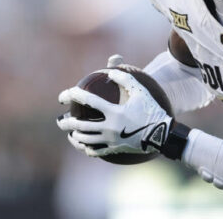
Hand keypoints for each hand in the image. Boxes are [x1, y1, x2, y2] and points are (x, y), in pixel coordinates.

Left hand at [56, 68, 172, 156]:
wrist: (162, 134)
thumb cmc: (151, 110)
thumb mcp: (141, 91)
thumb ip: (125, 78)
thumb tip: (109, 71)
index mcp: (115, 112)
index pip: (89, 101)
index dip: (74, 95)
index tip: (65, 95)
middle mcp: (110, 128)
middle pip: (81, 126)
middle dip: (67, 122)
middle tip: (61, 119)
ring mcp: (111, 140)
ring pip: (86, 140)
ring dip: (75, 136)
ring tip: (70, 132)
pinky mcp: (114, 149)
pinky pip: (95, 151)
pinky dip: (86, 148)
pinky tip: (83, 145)